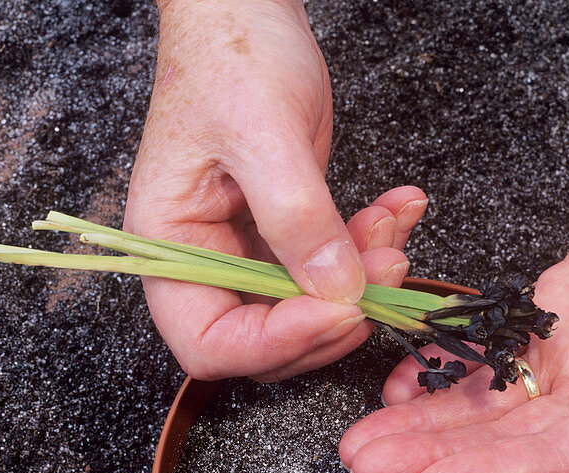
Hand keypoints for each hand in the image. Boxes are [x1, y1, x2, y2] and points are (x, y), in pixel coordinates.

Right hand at [125, 0, 426, 379]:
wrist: (250, 9)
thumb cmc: (232, 56)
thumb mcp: (263, 134)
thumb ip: (298, 219)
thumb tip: (338, 292)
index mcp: (171, 244)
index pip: (211, 341)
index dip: (274, 343)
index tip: (337, 314)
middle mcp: (207, 258)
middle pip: (268, 339)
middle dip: (333, 316)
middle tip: (382, 273)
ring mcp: (251, 249)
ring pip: (313, 308)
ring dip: (365, 282)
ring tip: (393, 232)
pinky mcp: (293, 233)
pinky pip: (336, 267)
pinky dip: (374, 247)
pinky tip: (397, 211)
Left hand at [340, 161, 568, 472]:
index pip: (558, 460)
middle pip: (507, 437)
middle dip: (433, 452)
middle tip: (361, 462)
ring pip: (491, 397)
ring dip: (427, 416)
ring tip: (362, 434)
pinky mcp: (561, 311)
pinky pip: (496, 343)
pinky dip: (449, 361)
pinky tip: (401, 376)